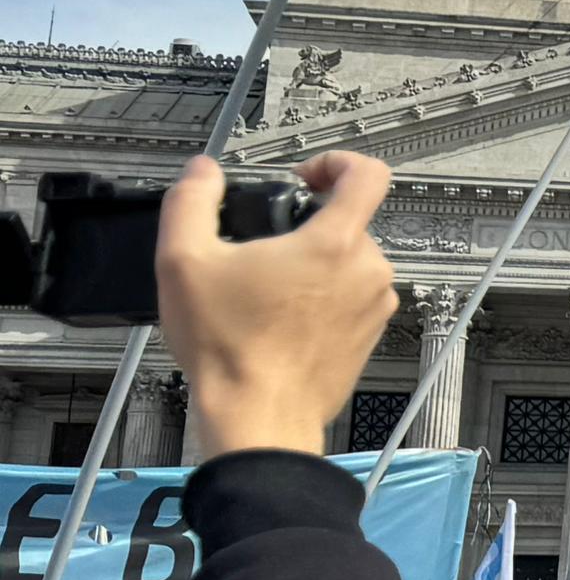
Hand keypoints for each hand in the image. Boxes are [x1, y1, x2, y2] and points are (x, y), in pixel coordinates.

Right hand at [154, 152, 399, 460]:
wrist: (258, 416)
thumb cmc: (230, 348)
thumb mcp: (183, 262)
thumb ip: (190, 202)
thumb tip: (202, 173)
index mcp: (335, 244)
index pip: (367, 174)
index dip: (336, 163)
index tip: (304, 177)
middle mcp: (369, 271)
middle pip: (349, 222)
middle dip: (305, 227)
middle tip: (261, 251)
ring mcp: (376, 305)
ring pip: (349, 261)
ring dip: (312, 265)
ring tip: (266, 290)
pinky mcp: (371, 333)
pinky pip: (352, 296)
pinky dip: (322, 297)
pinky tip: (282, 318)